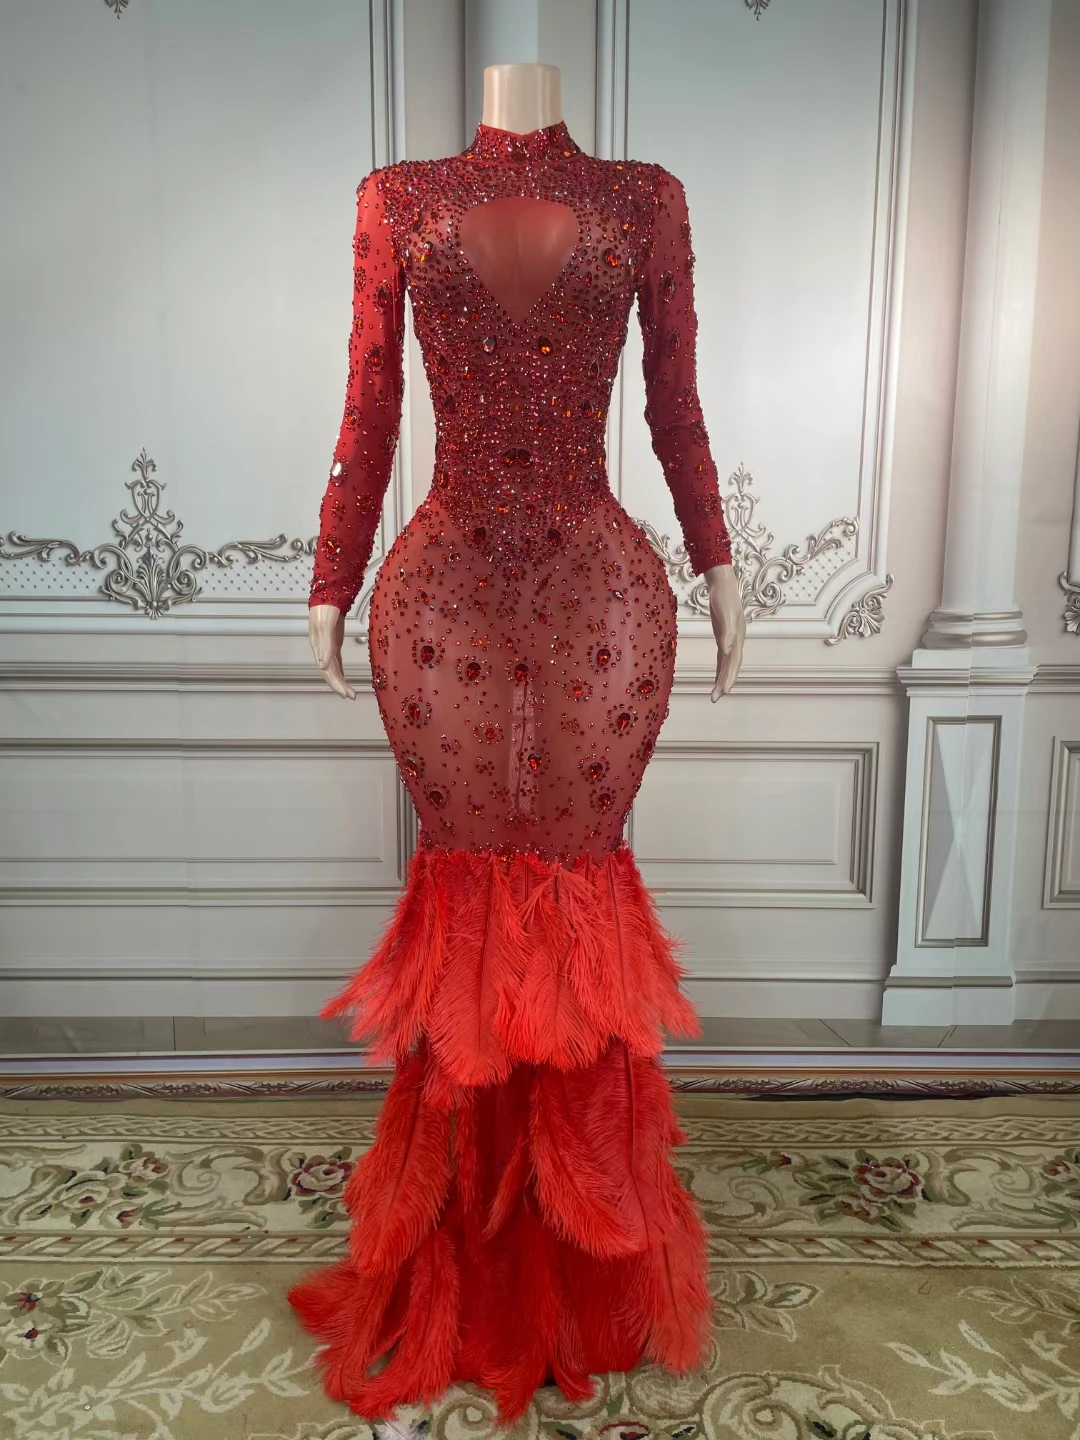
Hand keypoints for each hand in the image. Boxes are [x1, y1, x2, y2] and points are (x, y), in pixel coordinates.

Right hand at [308, 603, 355, 699]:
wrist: (327, 599)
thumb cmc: (325, 611)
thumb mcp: (326, 627)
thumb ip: (325, 646)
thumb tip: (323, 666)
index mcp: (320, 649)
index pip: (327, 671)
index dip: (335, 683)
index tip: (345, 694)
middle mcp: (322, 651)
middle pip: (330, 673)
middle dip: (339, 686)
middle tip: (351, 696)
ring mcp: (327, 648)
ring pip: (333, 669)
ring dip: (341, 682)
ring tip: (350, 694)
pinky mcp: (333, 644)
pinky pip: (336, 663)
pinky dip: (340, 672)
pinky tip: (344, 679)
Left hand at [703, 563, 744, 701]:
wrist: (722, 585)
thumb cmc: (723, 598)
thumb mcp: (724, 614)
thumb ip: (727, 633)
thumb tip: (726, 650)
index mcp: (737, 638)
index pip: (733, 662)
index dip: (729, 677)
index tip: (724, 692)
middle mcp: (736, 641)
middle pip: (731, 666)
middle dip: (724, 682)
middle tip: (715, 699)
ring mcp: (730, 639)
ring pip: (727, 663)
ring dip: (722, 678)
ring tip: (715, 694)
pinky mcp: (723, 636)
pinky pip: (722, 657)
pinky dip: (720, 668)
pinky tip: (717, 677)